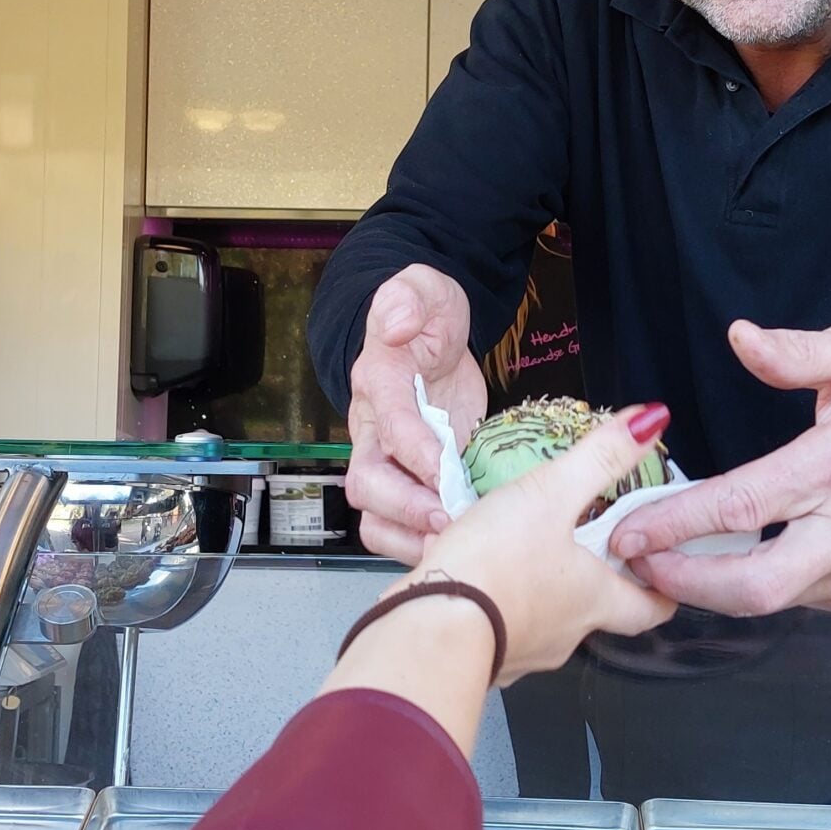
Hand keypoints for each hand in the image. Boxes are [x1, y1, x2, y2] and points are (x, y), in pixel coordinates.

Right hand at [321, 406, 674, 753]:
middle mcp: (567, 634)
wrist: (430, 629)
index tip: (654, 564)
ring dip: (537, 587)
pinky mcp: (484, 657)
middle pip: (596, 612)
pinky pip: (498, 626)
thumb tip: (652, 420)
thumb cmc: (494, 564)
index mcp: (595, 598)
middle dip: (591, 579)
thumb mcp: (551, 493)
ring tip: (517, 550)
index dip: (659, 587)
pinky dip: (493, 601)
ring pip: (544, 619)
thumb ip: (601, 457)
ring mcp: (525, 651)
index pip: (651, 607)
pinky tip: (469, 573)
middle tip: (581, 544)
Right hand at [343, 264, 487, 562]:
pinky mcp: (411, 479)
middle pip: (366, 482)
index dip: (412, 449)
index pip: (388, 423)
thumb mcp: (423, 289)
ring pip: (376, 514)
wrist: (430, 334)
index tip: (442, 468)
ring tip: (455, 540)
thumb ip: (407, 296)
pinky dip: (424, 539)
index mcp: (378, 382)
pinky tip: (464, 540)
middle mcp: (373, 428)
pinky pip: (402, 523)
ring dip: (411, 534)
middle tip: (450, 519)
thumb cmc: (427, 315)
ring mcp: (389, 459)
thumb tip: (399, 321)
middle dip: (406, 507)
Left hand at [610, 320, 830, 617]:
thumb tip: (740, 337)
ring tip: (660, 562)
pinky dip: (745, 587)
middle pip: (756, 584)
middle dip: (684, 582)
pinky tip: (714, 564)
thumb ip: (795, 352)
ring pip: (769, 601)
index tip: (629, 529)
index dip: (678, 522)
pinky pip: (791, 599)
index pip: (745, 505)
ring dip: (705, 588)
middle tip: (635, 563)